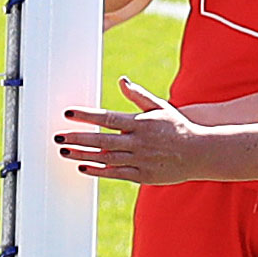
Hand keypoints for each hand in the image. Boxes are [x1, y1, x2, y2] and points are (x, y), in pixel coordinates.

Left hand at [57, 80, 211, 183]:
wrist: (199, 153)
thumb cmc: (176, 127)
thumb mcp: (159, 107)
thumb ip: (138, 96)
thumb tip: (121, 81)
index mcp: (140, 123)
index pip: (108, 118)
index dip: (87, 116)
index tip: (68, 113)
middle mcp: (138, 142)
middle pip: (102, 140)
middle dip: (78, 138)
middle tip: (58, 136)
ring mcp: (140, 160)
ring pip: (106, 158)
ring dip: (83, 155)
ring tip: (64, 151)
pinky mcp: (142, 176)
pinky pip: (116, 174)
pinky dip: (98, 171)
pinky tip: (82, 167)